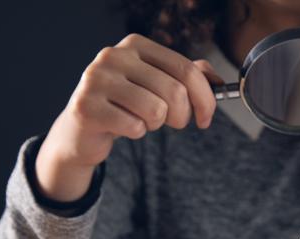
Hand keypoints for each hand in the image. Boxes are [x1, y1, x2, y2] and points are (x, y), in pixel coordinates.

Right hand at [36, 34, 222, 201]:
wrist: (82, 129)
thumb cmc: (125, 104)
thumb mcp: (156, 84)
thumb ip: (187, 76)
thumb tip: (218, 81)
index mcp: (136, 45)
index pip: (187, 69)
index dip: (205, 98)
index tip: (207, 117)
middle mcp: (114, 56)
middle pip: (175, 91)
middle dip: (182, 116)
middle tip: (172, 122)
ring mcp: (97, 80)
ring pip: (156, 110)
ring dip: (156, 124)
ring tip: (141, 120)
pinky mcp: (86, 107)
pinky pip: (134, 126)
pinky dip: (136, 132)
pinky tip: (122, 126)